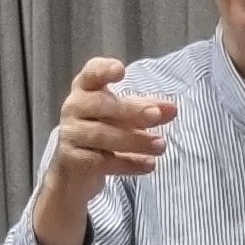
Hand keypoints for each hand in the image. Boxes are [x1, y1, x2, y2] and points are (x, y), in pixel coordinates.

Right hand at [30, 56, 175, 244]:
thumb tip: (173, 109)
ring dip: (136, 140)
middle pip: (101, 105)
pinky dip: (129, 163)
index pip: (91, 74)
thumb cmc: (99, 135)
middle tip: (156, 115)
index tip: (121, 70)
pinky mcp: (74, 161)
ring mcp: (71, 134)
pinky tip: (149, 165)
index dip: (104, 70)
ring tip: (161, 145)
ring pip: (103, 134)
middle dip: (131, 110)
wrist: (74, 174)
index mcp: (85, 90)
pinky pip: (104, 161)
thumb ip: (145, 110)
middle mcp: (73, 108)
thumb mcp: (122, 118)